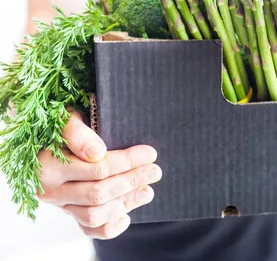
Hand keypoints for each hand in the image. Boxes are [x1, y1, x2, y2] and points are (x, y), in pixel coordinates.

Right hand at [36, 111, 160, 238]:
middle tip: (155, 171)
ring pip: (94, 215)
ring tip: (147, 191)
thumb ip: (77, 133)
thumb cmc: (69, 128)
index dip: (127, 162)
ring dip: (126, 203)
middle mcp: (51, 190)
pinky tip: (126, 215)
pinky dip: (110, 227)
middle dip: (132, 181)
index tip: (150, 154)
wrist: (56, 141)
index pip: (96, 169)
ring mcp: (61, 206)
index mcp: (49, 166)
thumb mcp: (69, 119)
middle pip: (98, 193)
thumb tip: (97, 153)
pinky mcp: (71, 216)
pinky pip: (90, 230)